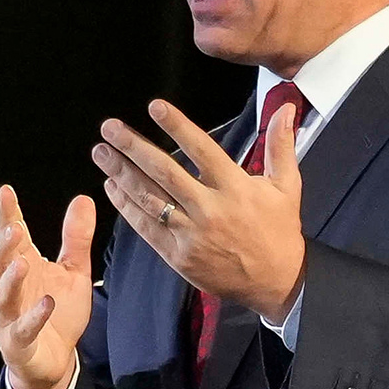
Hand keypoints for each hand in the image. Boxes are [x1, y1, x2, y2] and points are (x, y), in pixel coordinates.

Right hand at [0, 185, 94, 388]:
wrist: (54, 361)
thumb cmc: (58, 313)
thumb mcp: (73, 272)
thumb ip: (76, 239)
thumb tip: (83, 198)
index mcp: (22, 267)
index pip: (11, 237)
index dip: (7, 214)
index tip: (6, 192)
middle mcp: (9, 289)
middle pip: (0, 263)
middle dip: (5, 246)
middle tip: (14, 228)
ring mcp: (10, 317)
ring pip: (4, 295)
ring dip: (11, 279)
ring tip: (22, 263)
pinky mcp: (19, 343)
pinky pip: (24, 329)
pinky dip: (35, 316)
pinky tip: (46, 303)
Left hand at [94, 98, 304, 324]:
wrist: (276, 281)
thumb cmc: (279, 230)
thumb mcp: (286, 186)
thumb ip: (280, 145)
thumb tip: (286, 107)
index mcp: (235, 188)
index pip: (201, 149)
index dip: (177, 127)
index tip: (154, 107)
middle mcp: (211, 209)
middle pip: (164, 172)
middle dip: (133, 147)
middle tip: (109, 127)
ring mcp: (192, 234)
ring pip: (149, 199)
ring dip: (121, 174)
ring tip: (101, 153)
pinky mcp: (179, 255)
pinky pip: (146, 227)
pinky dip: (127, 206)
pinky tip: (111, 186)